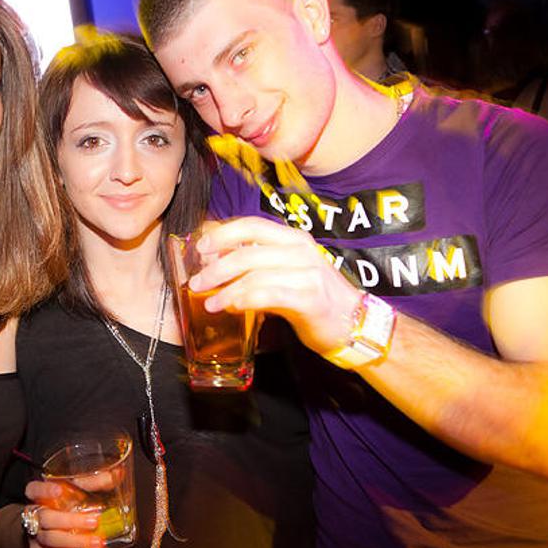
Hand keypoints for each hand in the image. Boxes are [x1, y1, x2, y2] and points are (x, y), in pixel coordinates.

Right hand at [23, 480, 109, 547]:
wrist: (42, 529)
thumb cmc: (62, 503)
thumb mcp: (73, 488)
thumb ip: (93, 481)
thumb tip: (118, 474)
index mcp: (38, 496)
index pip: (33, 490)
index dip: (44, 491)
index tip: (60, 490)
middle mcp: (33, 516)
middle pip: (45, 518)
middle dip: (69, 521)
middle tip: (95, 521)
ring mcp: (35, 537)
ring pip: (50, 541)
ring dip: (77, 542)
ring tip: (100, 542)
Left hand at [190, 216, 362, 354]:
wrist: (351, 322)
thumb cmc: (311, 296)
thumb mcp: (283, 272)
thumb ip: (255, 263)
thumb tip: (214, 258)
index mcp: (293, 238)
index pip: (252, 225)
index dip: (222, 234)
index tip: (200, 247)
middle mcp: (301, 250)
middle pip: (248, 252)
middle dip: (216, 267)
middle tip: (196, 282)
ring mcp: (308, 273)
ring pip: (255, 275)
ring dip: (226, 289)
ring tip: (210, 302)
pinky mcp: (311, 299)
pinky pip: (270, 295)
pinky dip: (245, 300)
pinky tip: (231, 307)